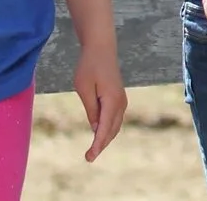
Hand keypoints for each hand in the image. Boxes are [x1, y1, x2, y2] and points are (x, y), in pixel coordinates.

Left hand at [72, 42, 128, 160]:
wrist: (101, 47)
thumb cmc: (89, 66)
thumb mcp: (84, 89)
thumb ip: (91, 110)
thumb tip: (96, 128)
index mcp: (112, 101)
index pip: (104, 129)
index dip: (97, 145)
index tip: (89, 157)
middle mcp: (120, 102)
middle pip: (112, 130)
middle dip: (101, 145)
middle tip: (89, 157)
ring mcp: (121, 100)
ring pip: (115, 125)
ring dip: (106, 138)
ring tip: (93, 149)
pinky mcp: (119, 97)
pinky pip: (116, 118)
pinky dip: (109, 129)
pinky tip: (100, 133)